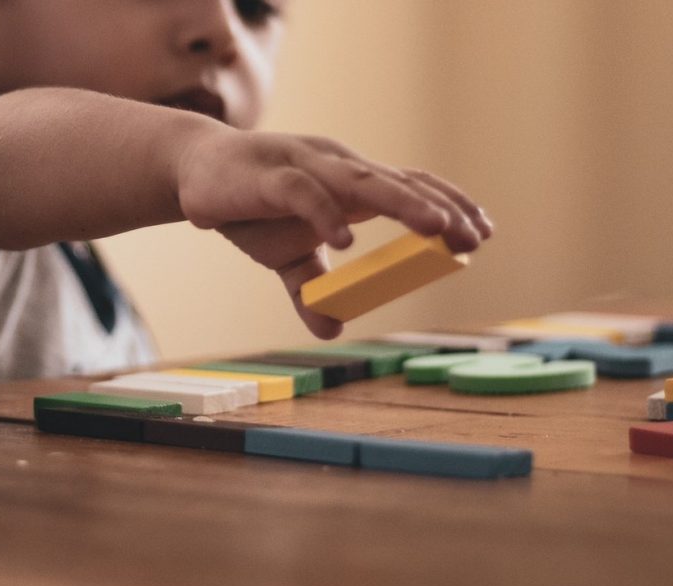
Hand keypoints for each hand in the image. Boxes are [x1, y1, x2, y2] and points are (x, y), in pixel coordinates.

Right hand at [176, 127, 493, 336]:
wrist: (192, 171)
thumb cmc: (248, 206)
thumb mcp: (284, 257)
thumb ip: (311, 289)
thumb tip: (331, 330)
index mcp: (349, 184)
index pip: (410, 186)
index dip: (447, 206)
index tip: (481, 234)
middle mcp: (337, 169)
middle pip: (398, 183)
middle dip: (441, 209)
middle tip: (474, 237)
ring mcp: (305, 167)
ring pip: (362, 182)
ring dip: (403, 203)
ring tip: (437, 227)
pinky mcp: (269, 177)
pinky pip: (304, 193)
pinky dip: (326, 216)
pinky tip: (346, 243)